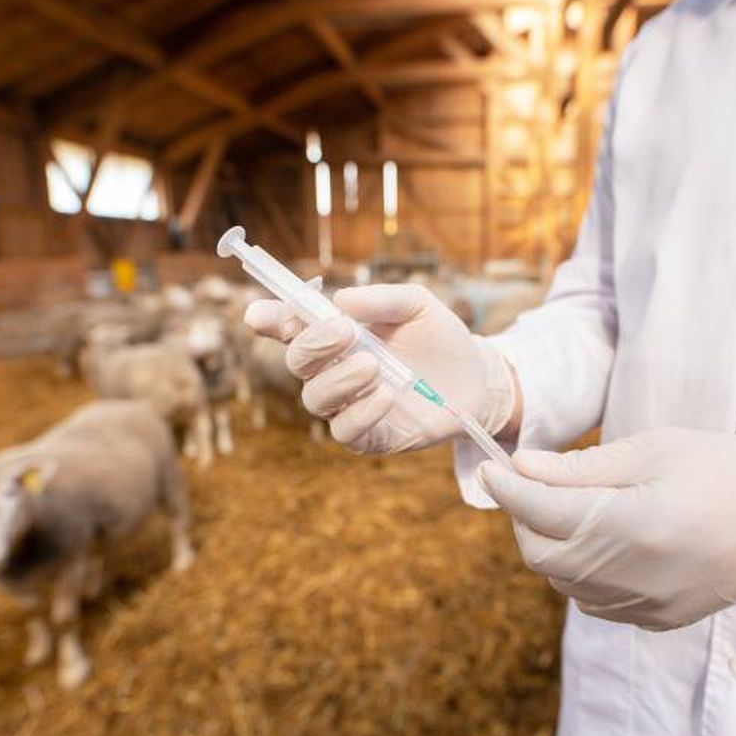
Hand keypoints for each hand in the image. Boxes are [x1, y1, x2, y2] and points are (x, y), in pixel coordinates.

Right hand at [244, 284, 515, 453]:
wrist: (476, 379)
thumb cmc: (439, 337)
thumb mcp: (417, 306)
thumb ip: (381, 300)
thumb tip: (341, 299)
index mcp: (335, 334)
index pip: (289, 326)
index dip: (269, 319)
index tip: (259, 314)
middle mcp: (332, 369)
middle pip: (297, 362)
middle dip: (313, 345)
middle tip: (345, 332)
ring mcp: (347, 405)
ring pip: (315, 399)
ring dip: (339, 380)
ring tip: (373, 366)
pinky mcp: (367, 436)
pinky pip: (345, 431)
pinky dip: (360, 413)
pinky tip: (386, 396)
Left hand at [478, 427, 735, 629]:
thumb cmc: (726, 467)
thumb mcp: (651, 450)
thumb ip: (579, 468)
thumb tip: (520, 468)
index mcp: (635, 525)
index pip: (541, 514)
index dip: (507, 490)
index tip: (493, 467)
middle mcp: (637, 577)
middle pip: (542, 556)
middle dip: (525, 519)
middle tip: (534, 484)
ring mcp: (648, 606)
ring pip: (563, 582)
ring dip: (552, 545)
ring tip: (573, 507)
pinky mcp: (660, 620)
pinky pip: (594, 600)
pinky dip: (581, 571)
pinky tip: (604, 540)